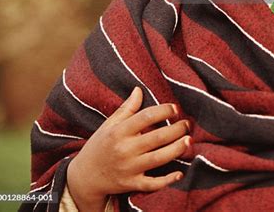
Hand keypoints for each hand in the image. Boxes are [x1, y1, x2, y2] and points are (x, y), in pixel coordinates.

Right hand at [66, 87, 190, 211]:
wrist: (85, 176)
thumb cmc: (100, 145)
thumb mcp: (109, 124)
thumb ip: (127, 108)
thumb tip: (139, 89)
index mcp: (119, 131)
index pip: (145, 117)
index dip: (163, 111)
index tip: (175, 108)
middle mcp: (125, 149)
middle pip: (156, 138)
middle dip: (176, 130)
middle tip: (187, 124)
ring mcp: (129, 168)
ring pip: (158, 159)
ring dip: (176, 150)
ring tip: (188, 141)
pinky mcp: (131, 184)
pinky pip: (152, 184)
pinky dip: (166, 180)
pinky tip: (179, 174)